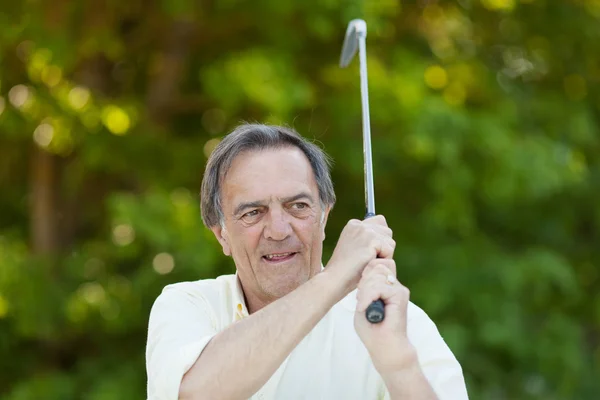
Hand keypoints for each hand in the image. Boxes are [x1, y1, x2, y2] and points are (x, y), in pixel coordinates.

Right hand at [325, 215, 394, 293]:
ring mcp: (365, 231)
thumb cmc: (346, 268)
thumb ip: (367, 237)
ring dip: (384, 255)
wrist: (337, 277)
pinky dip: (383, 260)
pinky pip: (389, 250)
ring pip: (390, 242)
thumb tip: (387, 232)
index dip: (379, 239)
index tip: (366, 251)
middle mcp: (360, 224)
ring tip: (367, 261)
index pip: (379, 221)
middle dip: (383, 247)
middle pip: (387, 232)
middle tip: (367, 258)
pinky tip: (370, 263)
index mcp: (354, 224)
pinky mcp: (372, 240)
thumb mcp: (355, 247)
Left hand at [354, 259, 415, 373]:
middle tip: (361, 300)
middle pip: (376, 266)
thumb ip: (366, 288)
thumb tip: (371, 272)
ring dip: (365, 291)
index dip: (365, 274)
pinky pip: (379, 286)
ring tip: (364, 307)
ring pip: (377, 274)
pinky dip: (367, 297)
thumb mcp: (362, 304)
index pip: (376, 265)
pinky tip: (365, 308)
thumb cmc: (372, 330)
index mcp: (385, 286)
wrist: (385, 348)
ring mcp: (399, 289)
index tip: (359, 293)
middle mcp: (394, 285)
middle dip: (363, 281)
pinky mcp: (401, 295)